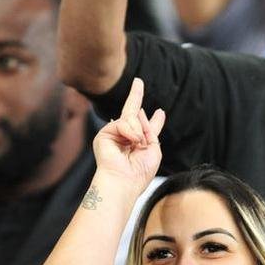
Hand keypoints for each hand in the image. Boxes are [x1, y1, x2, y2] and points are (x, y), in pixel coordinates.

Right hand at [92, 77, 164, 191]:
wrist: (124, 182)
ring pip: (131, 118)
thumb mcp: (154, 149)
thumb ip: (150, 130)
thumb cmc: (139, 172)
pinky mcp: (104, 135)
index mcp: (138, 145)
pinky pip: (122, 122)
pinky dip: (131, 131)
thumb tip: (140, 111)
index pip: (146, 129)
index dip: (154, 120)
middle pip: (132, 113)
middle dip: (136, 96)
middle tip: (139, 82)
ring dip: (139, 130)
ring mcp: (114, 135)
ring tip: (138, 144)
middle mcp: (125, 139)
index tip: (160, 112)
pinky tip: (133, 141)